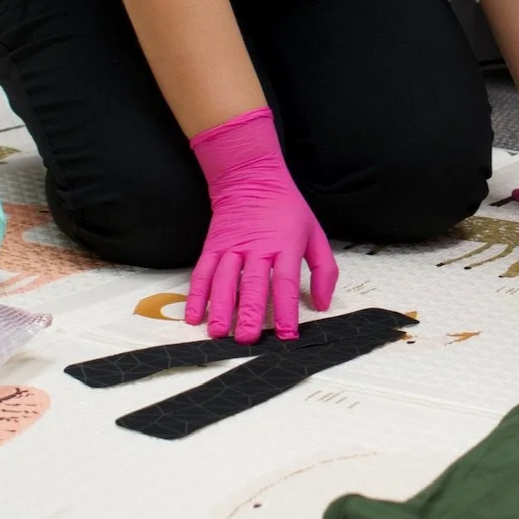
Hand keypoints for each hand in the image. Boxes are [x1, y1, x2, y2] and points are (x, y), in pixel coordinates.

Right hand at [185, 108, 337, 342]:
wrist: (251, 178)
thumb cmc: (287, 210)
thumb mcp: (315, 233)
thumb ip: (324, 269)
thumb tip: (323, 304)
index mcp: (285, 246)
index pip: (286, 282)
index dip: (286, 310)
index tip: (286, 335)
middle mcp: (257, 248)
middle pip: (252, 284)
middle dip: (249, 313)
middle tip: (246, 339)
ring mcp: (231, 247)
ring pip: (223, 280)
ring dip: (219, 308)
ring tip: (218, 333)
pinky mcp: (212, 246)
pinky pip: (202, 272)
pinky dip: (196, 295)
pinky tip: (193, 316)